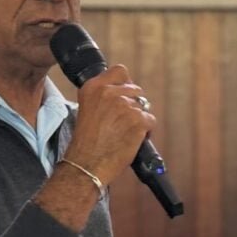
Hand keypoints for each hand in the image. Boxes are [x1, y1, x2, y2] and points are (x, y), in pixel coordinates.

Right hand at [64, 64, 155, 186]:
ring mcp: (124, 105)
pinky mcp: (138, 120)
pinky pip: (150, 120)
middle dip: (133, 104)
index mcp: (93, 87)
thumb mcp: (87, 109)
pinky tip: (131, 140)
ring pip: (144, 106)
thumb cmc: (86, 143)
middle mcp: (108, 92)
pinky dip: (145, 131)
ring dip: (138, 119)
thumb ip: (103, 97)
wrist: (86, 165)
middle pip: (135, 89)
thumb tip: (126, 91)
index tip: (123, 96)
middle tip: (122, 122)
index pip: (120, 71)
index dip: (125, 84)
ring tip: (123, 134)